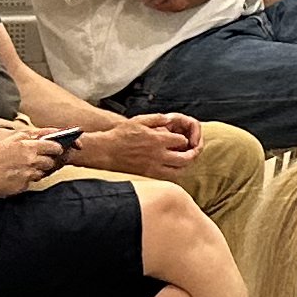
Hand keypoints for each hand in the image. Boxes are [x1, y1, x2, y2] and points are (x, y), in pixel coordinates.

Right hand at [0, 122, 63, 198]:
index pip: (54, 146)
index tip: (57, 148)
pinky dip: (26, 179)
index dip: (57, 147)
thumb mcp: (5, 137)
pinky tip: (15, 176)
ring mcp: (28, 175)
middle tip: (39, 158)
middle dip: (48, 160)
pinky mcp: (22, 187)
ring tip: (24, 167)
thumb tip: (38, 133)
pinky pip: (29, 182)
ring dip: (37, 170)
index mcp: (28, 147)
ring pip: (41, 173)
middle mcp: (32, 161)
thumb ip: (24, 134)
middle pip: (50, 162)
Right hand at [64, 116, 199, 176]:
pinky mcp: (147, 175)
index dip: (184, 138)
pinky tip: (171, 169)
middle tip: (192, 152)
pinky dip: (173, 174)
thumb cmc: (120, 135)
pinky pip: (166, 178)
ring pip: (178, 172)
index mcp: (157, 140)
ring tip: (184, 162)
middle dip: (192, 155)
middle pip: (185, 158)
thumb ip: (156, 119)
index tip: (181, 138)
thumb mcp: (139, 120)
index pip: (181, 140)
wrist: (105, 151)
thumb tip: (170, 119)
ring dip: (184, 167)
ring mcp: (153, 167)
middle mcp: (157, 155)